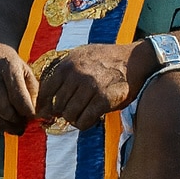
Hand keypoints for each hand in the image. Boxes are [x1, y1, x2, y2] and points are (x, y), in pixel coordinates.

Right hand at [0, 41, 37, 134]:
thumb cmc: (9, 64)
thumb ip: (33, 91)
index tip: (33, 117)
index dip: (28, 112)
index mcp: (6, 66)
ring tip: (12, 127)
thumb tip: (37, 115)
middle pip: (4, 110)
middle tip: (23, 125)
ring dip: (3, 127)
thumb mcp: (25, 70)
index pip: (18, 97)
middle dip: (16, 122)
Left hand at [34, 43, 153, 130]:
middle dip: (62, 112)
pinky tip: (89, 119)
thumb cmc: (107, 59)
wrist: (135, 59)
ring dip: (74, 118)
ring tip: (81, 115)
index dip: (44, 104)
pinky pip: (85, 120)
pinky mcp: (104, 100)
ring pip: (70, 115)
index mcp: (67, 65)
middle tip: (70, 113)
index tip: (46, 112)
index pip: (45, 90)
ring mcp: (90, 87)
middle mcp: (76, 75)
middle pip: (57, 105)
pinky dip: (84, 123)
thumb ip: (64, 70)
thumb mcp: (81, 55)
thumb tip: (47, 92)